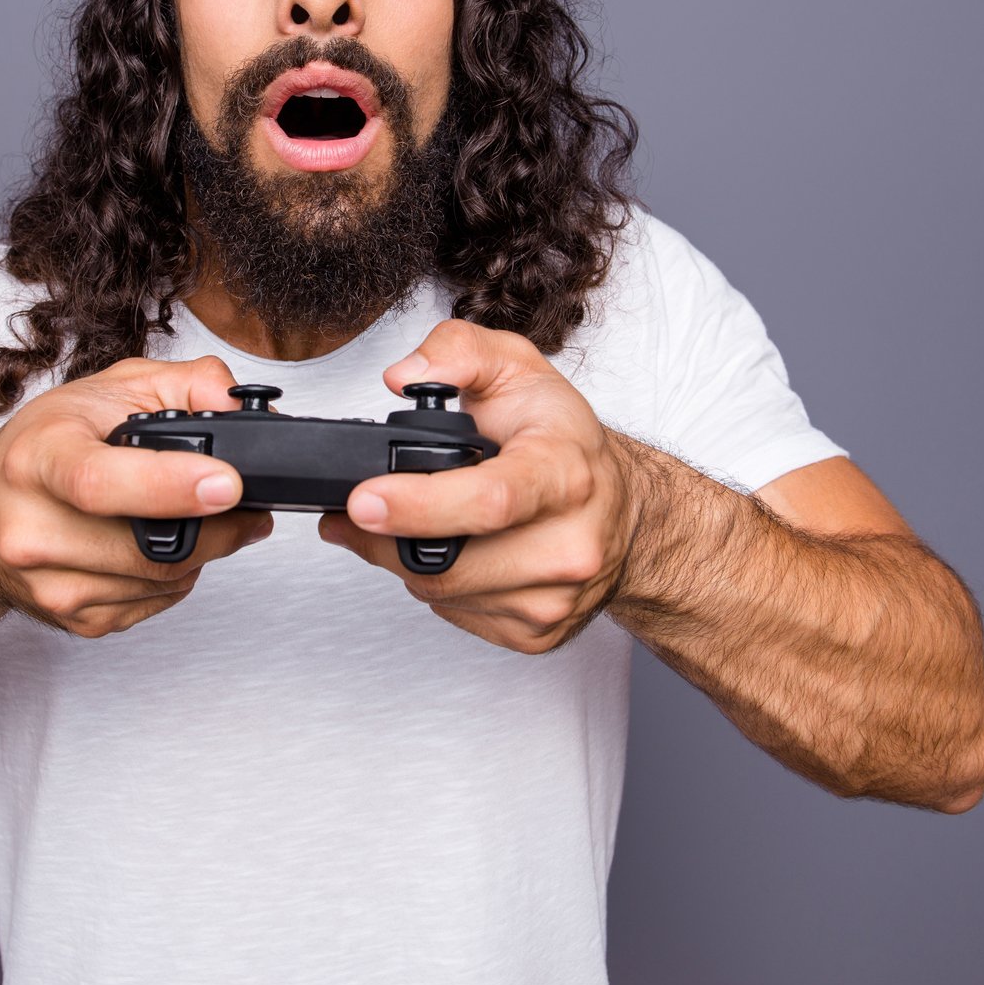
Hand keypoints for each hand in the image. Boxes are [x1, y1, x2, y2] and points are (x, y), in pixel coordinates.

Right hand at [0, 356, 270, 636]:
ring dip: (202, 551)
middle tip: (241, 501)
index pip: (99, 481)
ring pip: (163, 581)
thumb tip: (234, 403)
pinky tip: (158, 544)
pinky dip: (176, 576)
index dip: (170, 485)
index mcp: (37, 459)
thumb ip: (181, 382)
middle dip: (217, 526)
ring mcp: (50, 584)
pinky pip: (155, 604)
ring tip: (195, 516)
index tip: (227, 484)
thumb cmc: (41, 448)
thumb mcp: (105, 391)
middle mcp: (31, 529)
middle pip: (148, 547)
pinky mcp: (74, 619)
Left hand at [317, 320, 640, 653]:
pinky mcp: (539, 633)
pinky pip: (456, 615)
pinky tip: (458, 549)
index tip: (363, 500)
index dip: (418, 505)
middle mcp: (570, 544)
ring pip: (442, 593)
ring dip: (409, 561)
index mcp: (564, 474)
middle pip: (451, 562)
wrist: (622, 507)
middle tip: (361, 508)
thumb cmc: (564, 440)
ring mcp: (556, 597)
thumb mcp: (517, 367)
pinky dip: (441, 585)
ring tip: (419, 521)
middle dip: (386, 537)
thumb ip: (458, 350)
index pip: (489, 500)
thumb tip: (404, 376)